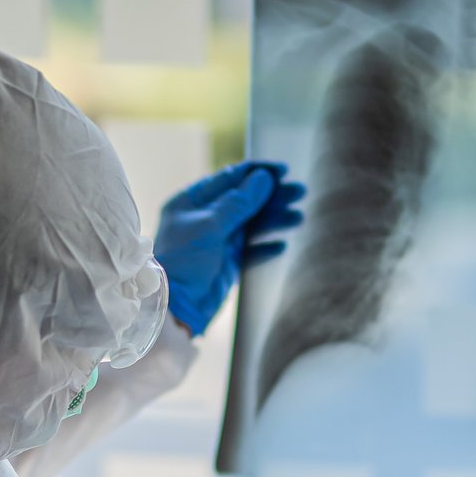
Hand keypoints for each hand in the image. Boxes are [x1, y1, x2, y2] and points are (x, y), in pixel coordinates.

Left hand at [153, 160, 305, 335]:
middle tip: (299, 192)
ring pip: (252, 224)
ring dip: (274, 220)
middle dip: (272, 196)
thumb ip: (239, 202)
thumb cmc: (183, 260)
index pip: (229, 178)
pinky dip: (265, 246)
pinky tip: (281, 245)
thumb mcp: (210, 226)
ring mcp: (217, 240)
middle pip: (245, 200)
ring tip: (297, 217)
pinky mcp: (227, 262)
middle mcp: (205, 217)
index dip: (257, 172)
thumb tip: (264, 178)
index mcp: (193, 201)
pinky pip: (251, 249)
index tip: (283, 171)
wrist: (176, 306)